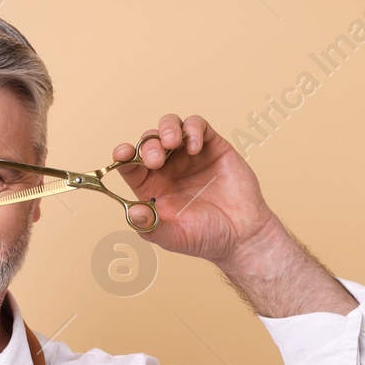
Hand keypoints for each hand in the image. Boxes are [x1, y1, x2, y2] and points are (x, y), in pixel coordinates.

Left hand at [112, 114, 356, 316]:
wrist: (242, 235)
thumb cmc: (205, 238)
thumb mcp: (172, 237)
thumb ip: (150, 227)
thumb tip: (132, 212)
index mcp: (151, 187)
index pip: (130, 165)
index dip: (123, 155)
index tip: (121, 154)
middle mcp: (167, 168)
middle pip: (148, 142)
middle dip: (148, 146)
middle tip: (155, 160)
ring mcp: (189, 155)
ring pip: (170, 126)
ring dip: (166, 129)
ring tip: (172, 143)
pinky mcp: (212, 146)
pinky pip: (197, 126)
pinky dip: (192, 129)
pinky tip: (194, 148)